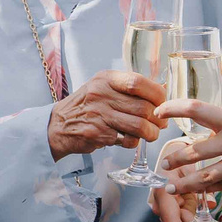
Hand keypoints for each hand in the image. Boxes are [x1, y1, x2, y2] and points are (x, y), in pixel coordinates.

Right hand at [47, 69, 166, 160]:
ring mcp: (99, 115)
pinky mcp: (98, 134)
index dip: (157, 94)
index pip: (138, 82)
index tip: (162, 102)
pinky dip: (133, 142)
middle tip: (160, 123)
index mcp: (106, 79)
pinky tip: (129, 139)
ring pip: (139, 126)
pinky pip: (127, 140)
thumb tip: (163, 92)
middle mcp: (101, 95)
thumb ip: (129, 88)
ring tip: (151, 134)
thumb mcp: (104, 87)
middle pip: (143, 107)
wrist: (59, 125)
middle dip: (158, 118)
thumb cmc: (88, 105)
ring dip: (151, 133)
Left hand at [155, 101, 221, 194]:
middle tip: (163, 163)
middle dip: (174, 159)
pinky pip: (220, 187)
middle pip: (193, 150)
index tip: (159, 111)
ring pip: (203, 175)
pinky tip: (197, 193)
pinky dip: (207, 190)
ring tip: (171, 186)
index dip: (173, 108)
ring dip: (184, 182)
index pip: (196, 109)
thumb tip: (209, 127)